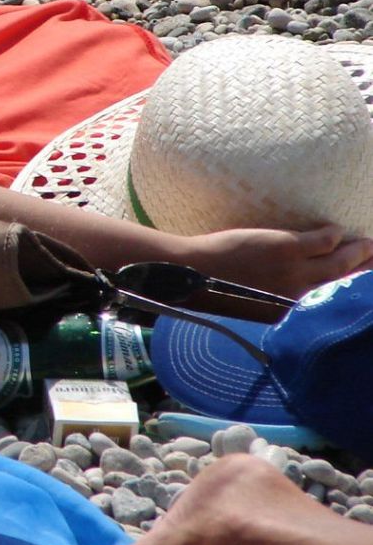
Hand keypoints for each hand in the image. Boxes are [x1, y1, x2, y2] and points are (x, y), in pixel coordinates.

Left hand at [178, 223, 372, 299]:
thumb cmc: (213, 288)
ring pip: (340, 263)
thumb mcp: (251, 306)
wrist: (191, 273)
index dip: (350, 294)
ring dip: (359, 252)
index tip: (362, 288)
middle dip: (365, 271)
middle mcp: (299, 297)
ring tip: (369, 244)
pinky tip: (337, 231)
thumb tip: (288, 297)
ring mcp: (294, 272)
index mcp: (290, 313)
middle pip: (344, 283)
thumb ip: (275, 303)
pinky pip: (322, 241)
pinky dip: (334, 235)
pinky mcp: (286, 248)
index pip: (330, 304)